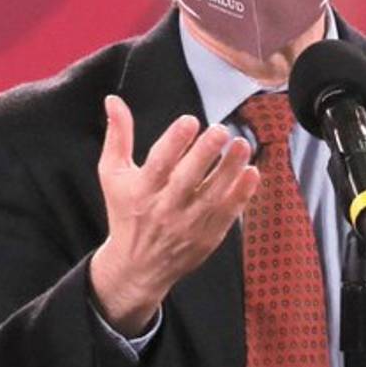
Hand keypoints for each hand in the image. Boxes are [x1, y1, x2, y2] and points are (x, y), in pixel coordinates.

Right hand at [90, 94, 259, 335]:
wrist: (138, 266)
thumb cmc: (126, 211)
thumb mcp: (113, 175)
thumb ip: (118, 136)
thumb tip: (113, 99)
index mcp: (141, 191)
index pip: (158, 164)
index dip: (174, 142)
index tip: (190, 120)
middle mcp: (164, 209)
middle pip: (187, 179)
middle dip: (205, 153)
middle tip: (221, 129)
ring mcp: (188, 225)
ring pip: (213, 195)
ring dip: (230, 169)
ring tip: (243, 145)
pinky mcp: (208, 236)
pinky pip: (228, 213)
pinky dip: (242, 194)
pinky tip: (252, 172)